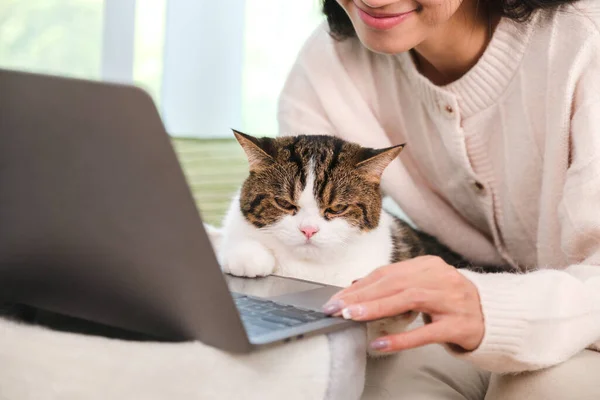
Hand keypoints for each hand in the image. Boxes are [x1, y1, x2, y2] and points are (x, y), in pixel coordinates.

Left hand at [322, 256, 484, 352]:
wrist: (493, 316)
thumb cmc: (450, 302)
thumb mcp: (424, 286)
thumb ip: (395, 285)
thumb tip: (356, 287)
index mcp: (428, 265)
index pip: (387, 273)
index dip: (360, 285)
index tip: (337, 297)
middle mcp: (440, 277)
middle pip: (394, 283)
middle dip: (362, 295)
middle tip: (337, 307)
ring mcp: (451, 300)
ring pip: (408, 300)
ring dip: (377, 308)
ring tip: (353, 317)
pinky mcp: (459, 325)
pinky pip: (426, 333)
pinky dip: (401, 338)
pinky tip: (380, 343)